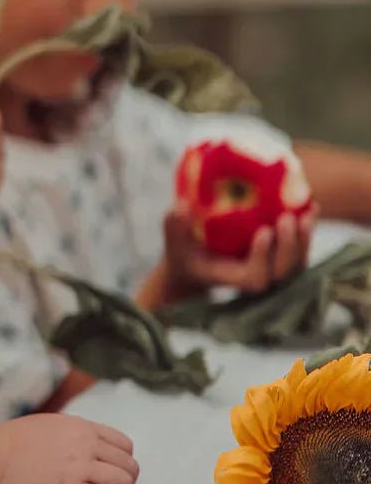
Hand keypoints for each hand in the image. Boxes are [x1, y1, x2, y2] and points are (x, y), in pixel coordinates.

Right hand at [0, 412, 137, 483]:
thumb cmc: (9, 443)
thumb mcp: (49, 426)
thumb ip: (74, 435)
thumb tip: (90, 449)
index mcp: (81, 426)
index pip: (125, 445)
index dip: (121, 462)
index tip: (107, 474)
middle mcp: (86, 444)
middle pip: (129, 466)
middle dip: (123, 482)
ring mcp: (79, 467)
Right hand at [155, 205, 315, 302]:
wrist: (196, 264)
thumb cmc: (184, 253)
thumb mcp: (174, 242)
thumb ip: (174, 226)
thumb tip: (182, 205)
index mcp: (231, 278)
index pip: (255, 277)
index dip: (263, 259)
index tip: (263, 231)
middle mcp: (255, 278)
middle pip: (283, 273)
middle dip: (289, 247)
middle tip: (287, 218)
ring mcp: (269, 270)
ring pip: (297, 263)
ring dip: (304, 239)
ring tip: (308, 211)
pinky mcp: (277, 258)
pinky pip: (299, 249)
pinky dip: (305, 231)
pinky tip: (310, 206)